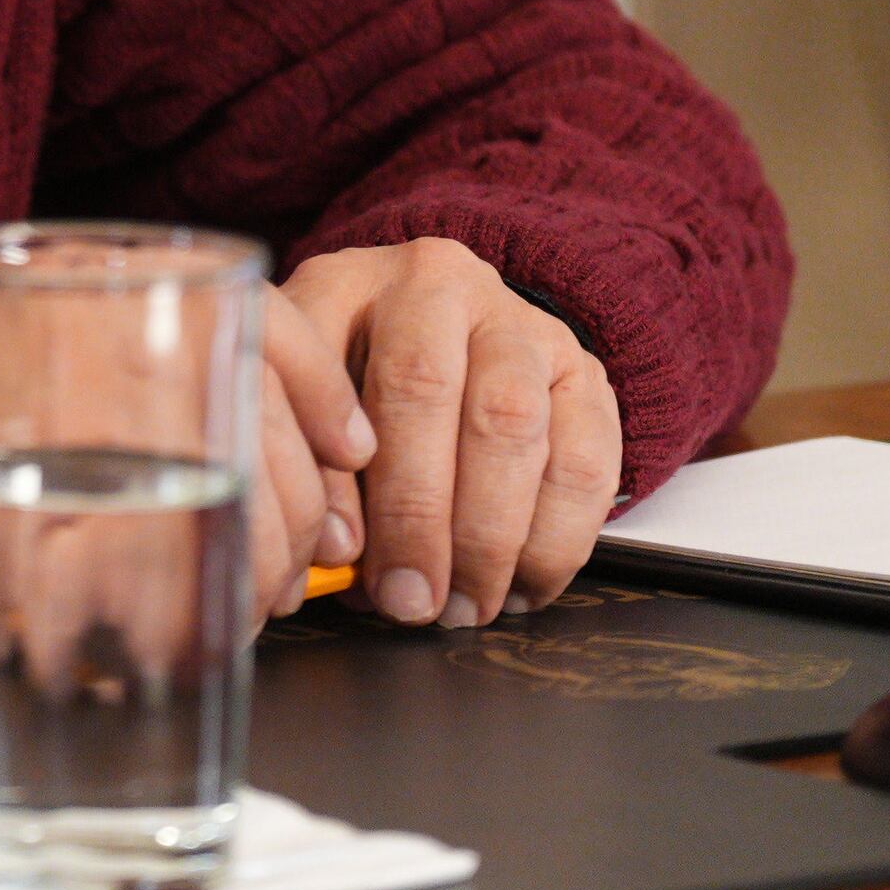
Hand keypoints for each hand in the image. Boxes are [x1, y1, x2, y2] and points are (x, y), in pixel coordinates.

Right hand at [0, 311, 377, 642]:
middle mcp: (71, 330)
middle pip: (251, 419)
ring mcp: (40, 414)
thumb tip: (277, 467)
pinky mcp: (9, 505)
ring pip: (212, 497)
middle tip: (294, 570)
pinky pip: (137, 569)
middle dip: (295, 514)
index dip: (319, 395)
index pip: (258, 313)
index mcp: (79, 285)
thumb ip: (122, 389)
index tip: (349, 458)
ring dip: (242, 575)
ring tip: (221, 614)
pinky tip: (148, 639)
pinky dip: (162, 617)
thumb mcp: (17, 376)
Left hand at [283, 237, 621, 625]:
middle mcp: (460, 291)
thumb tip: (334, 553)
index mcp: (374, 282)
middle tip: (414, 601)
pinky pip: (590, 467)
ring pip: (530, 436)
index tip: (348, 558)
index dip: (372, 480)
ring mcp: (530, 332)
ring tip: (465, 606)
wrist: (425, 319)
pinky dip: (558, 541)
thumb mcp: (299, 387)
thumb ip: (309, 458)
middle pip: (469, 409)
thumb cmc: (342, 366)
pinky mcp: (585, 380)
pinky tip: (519, 585)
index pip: (397, 380)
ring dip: (500, 542)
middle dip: (438, 524)